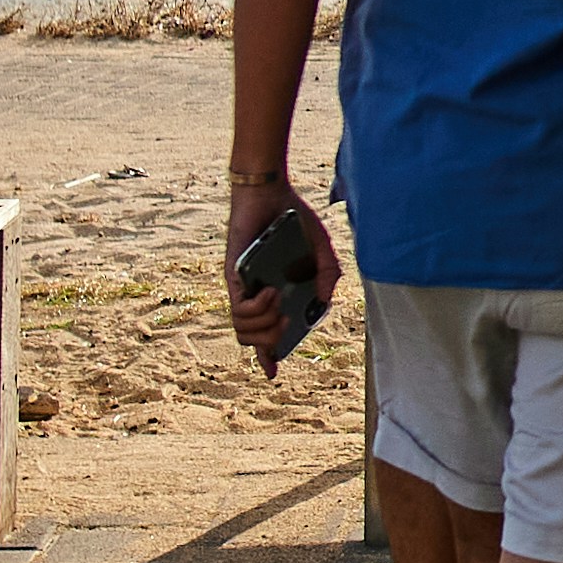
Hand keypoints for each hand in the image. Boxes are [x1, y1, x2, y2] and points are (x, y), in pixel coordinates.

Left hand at [226, 183, 331, 375]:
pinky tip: (271, 293)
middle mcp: (254, 293)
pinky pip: (239, 307)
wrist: (272, 191)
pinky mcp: (233, 275)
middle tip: (286, 324)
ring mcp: (242, 286)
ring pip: (242, 329)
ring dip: (264, 326)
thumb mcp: (322, 248)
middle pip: (250, 338)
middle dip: (270, 343)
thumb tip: (324, 301)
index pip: (264, 330)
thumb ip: (329, 274)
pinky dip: (257, 308)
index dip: (267, 355)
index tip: (273, 371)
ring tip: (278, 304)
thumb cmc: (292, 218)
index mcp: (272, 291)